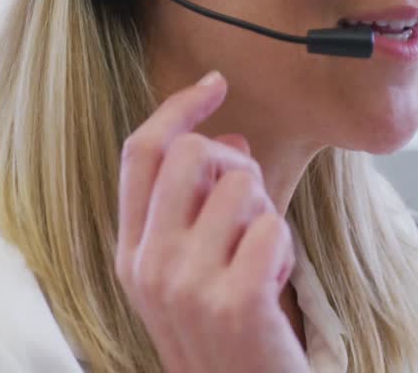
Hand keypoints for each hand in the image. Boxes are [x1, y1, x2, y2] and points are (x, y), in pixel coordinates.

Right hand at [114, 71, 306, 372]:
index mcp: (132, 252)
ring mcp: (188, 286)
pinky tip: (274, 282)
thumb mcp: (193, 268)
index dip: (178, 107)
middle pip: (193, 153)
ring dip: (265, 215)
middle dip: (237, 166)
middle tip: (251, 209)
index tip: (214, 85)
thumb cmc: (226, 332)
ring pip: (241, 186)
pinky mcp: (235, 302)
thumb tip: (228, 140)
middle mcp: (149, 265)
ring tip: (261, 260)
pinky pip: (272, 228)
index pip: (141, 151)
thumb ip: (199, 205)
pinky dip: (284, 249)